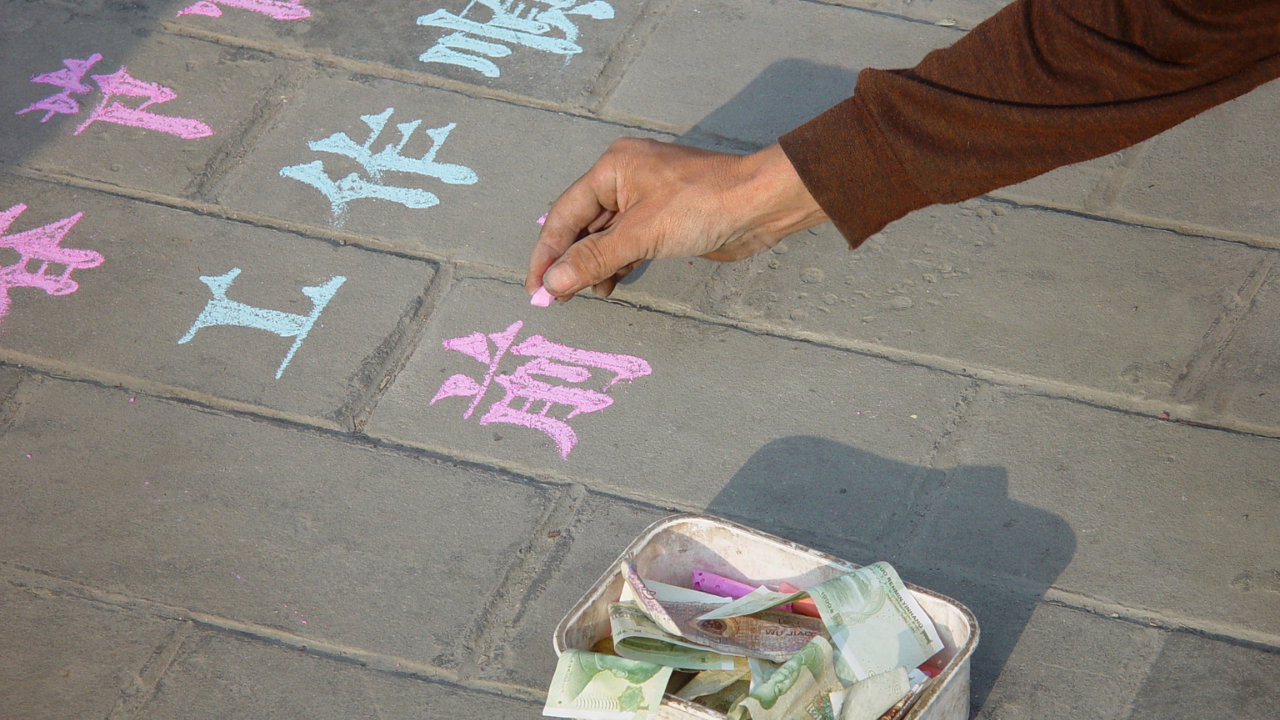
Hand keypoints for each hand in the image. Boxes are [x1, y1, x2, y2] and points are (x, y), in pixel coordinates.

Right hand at [526, 139, 829, 299]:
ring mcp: (644, 201)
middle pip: (581, 226)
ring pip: (604, 238)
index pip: (565, 214)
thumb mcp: (642, 234)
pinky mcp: (663, 221)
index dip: (546, 253)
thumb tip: (554, 282)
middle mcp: (624, 180)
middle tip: (553, 298)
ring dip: (591, 268)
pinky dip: (615, 266)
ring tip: (581, 296)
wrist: (760, 205)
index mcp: (612, 169)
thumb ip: (595, 258)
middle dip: (568, 262)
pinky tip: (608, 287)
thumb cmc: (704, 204)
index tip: (535, 288)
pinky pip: (627, 245)